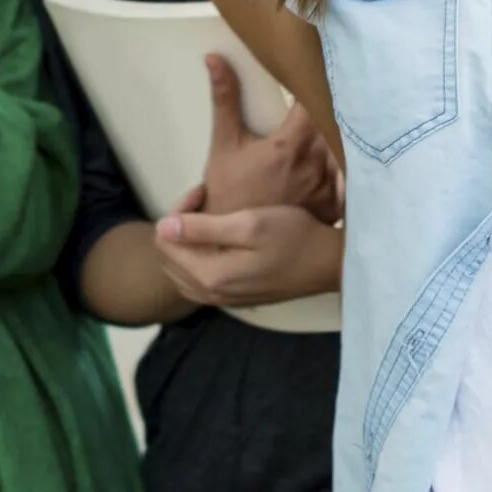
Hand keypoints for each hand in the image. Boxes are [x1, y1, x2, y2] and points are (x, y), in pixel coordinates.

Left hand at [154, 200, 342, 309]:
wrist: (329, 264)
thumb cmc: (293, 236)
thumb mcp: (249, 223)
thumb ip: (202, 228)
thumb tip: (162, 228)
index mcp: (210, 275)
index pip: (165, 242)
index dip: (177, 211)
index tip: (203, 192)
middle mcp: (211, 294)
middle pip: (169, 259)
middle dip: (178, 226)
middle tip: (205, 201)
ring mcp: (224, 299)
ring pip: (181, 272)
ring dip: (187, 242)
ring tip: (209, 217)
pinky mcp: (236, 297)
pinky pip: (198, 280)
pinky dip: (198, 258)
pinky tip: (219, 239)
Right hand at [196, 54, 341, 219]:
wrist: (232, 242)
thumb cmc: (228, 192)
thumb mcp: (224, 143)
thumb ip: (225, 98)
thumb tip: (216, 59)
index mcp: (290, 144)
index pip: (319, 102)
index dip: (321, 88)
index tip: (317, 78)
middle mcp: (314, 164)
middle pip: (337, 124)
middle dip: (331, 112)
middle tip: (327, 100)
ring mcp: (326, 187)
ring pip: (345, 150)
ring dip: (339, 139)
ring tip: (332, 133)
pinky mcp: (333, 207)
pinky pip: (348, 180)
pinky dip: (344, 169)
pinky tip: (339, 163)